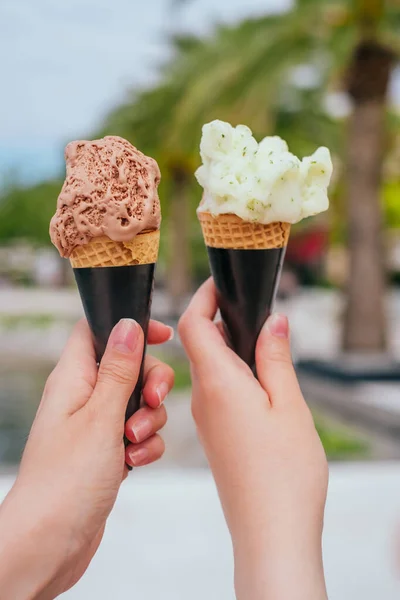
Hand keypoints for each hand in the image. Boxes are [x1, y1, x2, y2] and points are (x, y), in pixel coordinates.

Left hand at [0, 318, 173, 599]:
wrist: (51, 541)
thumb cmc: (66, 480)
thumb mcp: (101, 416)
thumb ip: (118, 369)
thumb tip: (128, 326)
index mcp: (72, 378)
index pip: (98, 330)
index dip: (130, 327)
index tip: (162, 336)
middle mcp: (82, 397)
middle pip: (128, 367)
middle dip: (150, 384)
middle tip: (150, 403)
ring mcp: (94, 425)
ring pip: (138, 404)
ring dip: (149, 421)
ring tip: (133, 445)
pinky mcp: (105, 451)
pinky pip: (137, 435)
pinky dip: (144, 447)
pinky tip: (133, 465)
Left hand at [179, 279, 327, 599]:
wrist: (270, 533)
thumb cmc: (282, 474)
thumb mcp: (286, 404)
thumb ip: (274, 357)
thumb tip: (272, 320)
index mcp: (215, 383)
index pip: (190, 324)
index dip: (203, 298)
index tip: (223, 284)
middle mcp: (201, 398)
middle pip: (197, 344)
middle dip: (222, 322)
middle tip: (257, 315)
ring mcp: (205, 419)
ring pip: (207, 368)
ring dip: (229, 351)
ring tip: (265, 350)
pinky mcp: (214, 436)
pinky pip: (213, 392)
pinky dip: (231, 377)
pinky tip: (259, 386)